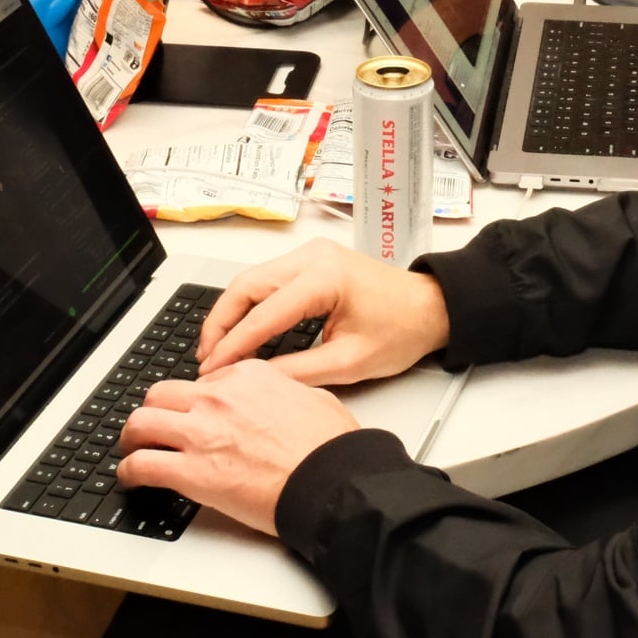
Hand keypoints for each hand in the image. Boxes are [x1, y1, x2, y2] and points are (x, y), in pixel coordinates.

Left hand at [117, 361, 360, 536]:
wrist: (331, 480)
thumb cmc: (330, 447)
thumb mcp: (313, 397)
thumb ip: (287, 391)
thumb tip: (283, 398)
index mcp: (247, 377)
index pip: (202, 381)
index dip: (193, 401)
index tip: (193, 415)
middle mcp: (218, 399)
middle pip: (161, 394)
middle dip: (154, 411)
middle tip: (153, 427)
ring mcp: (201, 432)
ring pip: (140, 422)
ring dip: (132, 437)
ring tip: (133, 450)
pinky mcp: (192, 472)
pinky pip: (141, 464)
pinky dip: (129, 472)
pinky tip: (132, 478)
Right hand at [198, 239, 451, 383]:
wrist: (432, 308)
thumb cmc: (402, 331)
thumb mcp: (349, 362)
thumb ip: (298, 372)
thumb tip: (256, 382)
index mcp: (324, 278)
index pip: (263, 314)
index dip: (232, 346)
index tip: (211, 371)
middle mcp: (313, 258)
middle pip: (246, 286)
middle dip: (219, 324)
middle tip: (205, 360)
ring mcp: (311, 255)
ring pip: (252, 280)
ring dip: (230, 313)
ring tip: (217, 350)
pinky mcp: (312, 262)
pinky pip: (268, 281)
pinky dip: (248, 306)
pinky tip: (240, 332)